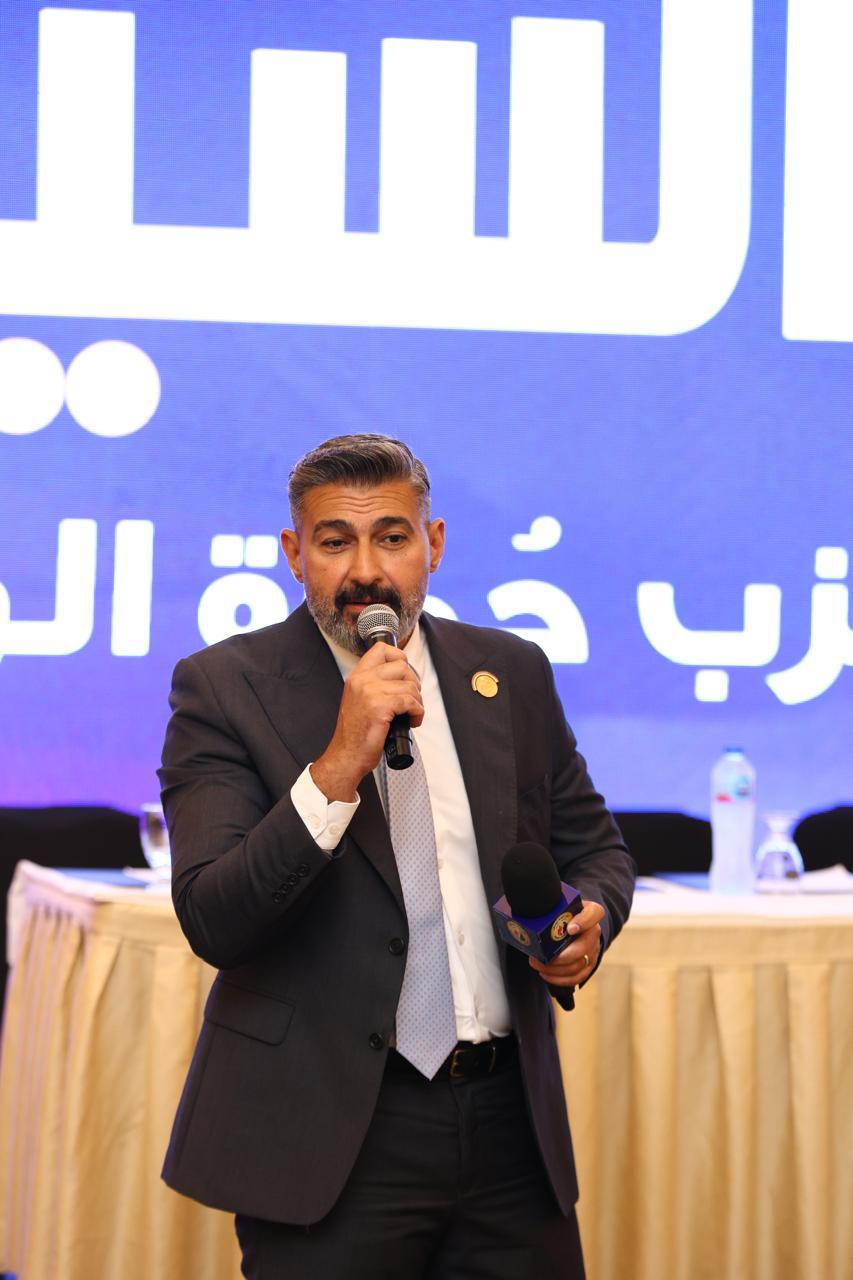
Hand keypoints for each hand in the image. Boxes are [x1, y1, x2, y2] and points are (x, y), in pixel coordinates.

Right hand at [311, 643, 422, 800]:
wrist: (346, 756)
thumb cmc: (356, 733)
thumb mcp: (359, 700)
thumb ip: (374, 685)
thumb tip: (403, 677)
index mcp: (356, 676)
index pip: (381, 649)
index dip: (399, 657)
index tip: (404, 675)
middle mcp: (362, 680)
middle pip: (402, 666)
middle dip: (413, 684)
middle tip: (411, 700)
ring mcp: (370, 693)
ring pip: (410, 686)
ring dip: (417, 701)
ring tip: (411, 714)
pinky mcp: (380, 708)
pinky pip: (410, 702)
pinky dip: (417, 712)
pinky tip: (412, 721)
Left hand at [528, 899, 604, 987]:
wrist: (572, 922)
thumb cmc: (561, 911)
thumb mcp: (558, 903)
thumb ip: (548, 903)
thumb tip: (521, 905)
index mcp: (590, 912)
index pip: (595, 913)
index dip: (583, 922)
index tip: (569, 929)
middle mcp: (594, 932)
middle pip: (583, 947)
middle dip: (559, 957)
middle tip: (540, 957)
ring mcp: (593, 950)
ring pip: (578, 965)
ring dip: (555, 969)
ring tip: (537, 964)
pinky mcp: (588, 965)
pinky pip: (577, 977)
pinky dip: (559, 979)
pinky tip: (545, 974)